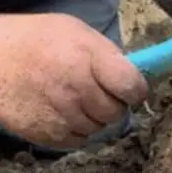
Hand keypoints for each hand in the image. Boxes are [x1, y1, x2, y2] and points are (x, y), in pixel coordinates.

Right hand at [0, 13, 147, 148]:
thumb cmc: (36, 41)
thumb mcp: (75, 32)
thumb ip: (107, 56)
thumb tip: (135, 80)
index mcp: (87, 58)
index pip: (132, 87)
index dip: (133, 89)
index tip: (126, 87)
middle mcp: (77, 89)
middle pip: (117, 112)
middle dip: (110, 103)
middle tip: (92, 90)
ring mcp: (64, 115)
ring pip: (99, 129)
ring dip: (91, 117)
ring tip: (70, 98)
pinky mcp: (51, 135)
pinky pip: (80, 140)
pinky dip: (75, 129)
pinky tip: (59, 111)